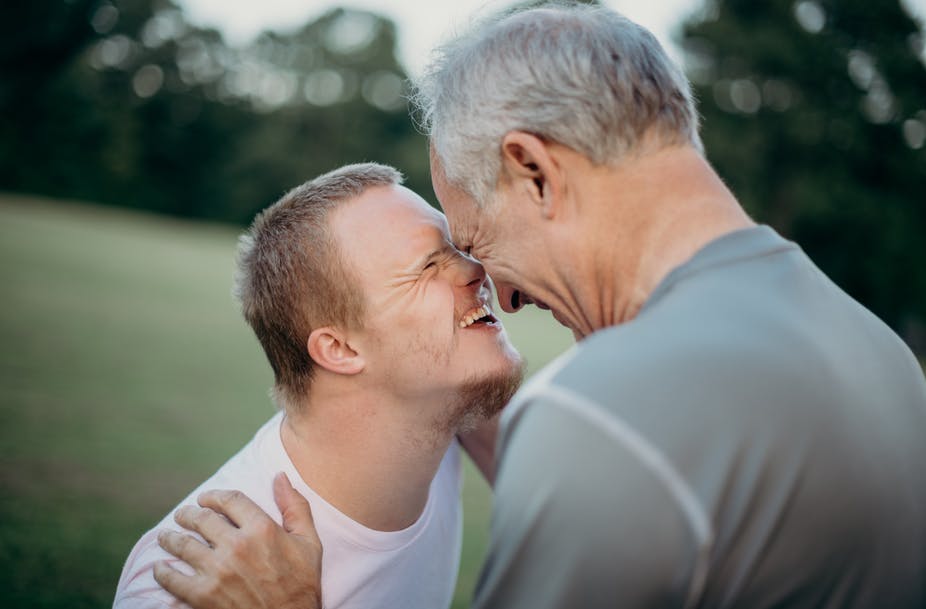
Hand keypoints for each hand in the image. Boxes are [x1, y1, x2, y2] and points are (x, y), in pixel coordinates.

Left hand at [154, 472, 322, 608]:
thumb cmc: (301, 585)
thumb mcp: (309, 543)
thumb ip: (295, 507)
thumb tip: (280, 476)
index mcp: (262, 529)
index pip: (229, 500)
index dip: (213, 496)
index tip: (205, 499)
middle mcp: (237, 546)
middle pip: (201, 519)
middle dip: (188, 514)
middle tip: (182, 516)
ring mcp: (217, 572)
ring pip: (182, 544)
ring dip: (170, 538)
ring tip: (166, 537)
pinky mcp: (203, 596)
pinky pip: (172, 579)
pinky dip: (162, 572)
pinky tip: (160, 568)